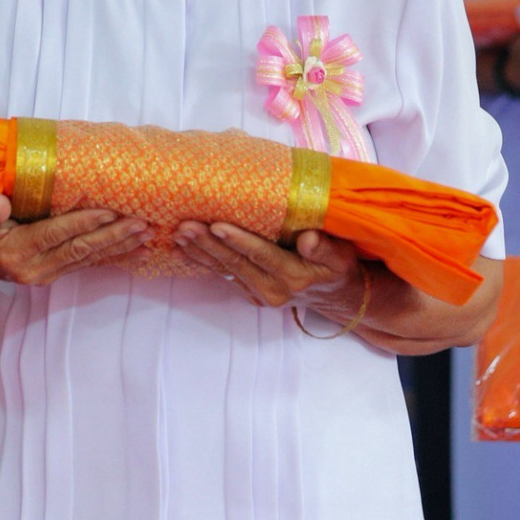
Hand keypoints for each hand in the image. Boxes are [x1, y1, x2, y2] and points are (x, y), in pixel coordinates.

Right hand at [0, 193, 149, 289]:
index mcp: (16, 252)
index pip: (56, 234)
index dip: (83, 222)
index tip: (111, 211)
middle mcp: (35, 268)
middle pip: (80, 250)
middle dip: (113, 236)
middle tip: (142, 223)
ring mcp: (45, 275)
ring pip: (88, 258)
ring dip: (119, 246)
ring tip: (146, 235)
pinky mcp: (52, 274)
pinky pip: (85, 264)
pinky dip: (111, 256)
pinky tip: (135, 251)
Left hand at [173, 223, 360, 312]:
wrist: (332, 294)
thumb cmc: (337, 267)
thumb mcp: (341, 256)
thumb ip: (325, 248)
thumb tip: (309, 239)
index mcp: (294, 277)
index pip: (261, 255)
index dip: (239, 241)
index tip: (217, 225)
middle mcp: (273, 289)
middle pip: (235, 263)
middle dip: (208, 244)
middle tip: (185, 226)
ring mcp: (258, 294)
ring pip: (224, 270)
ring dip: (200, 252)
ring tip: (179, 234)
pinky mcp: (249, 292)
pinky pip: (224, 275)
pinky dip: (203, 260)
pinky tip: (186, 247)